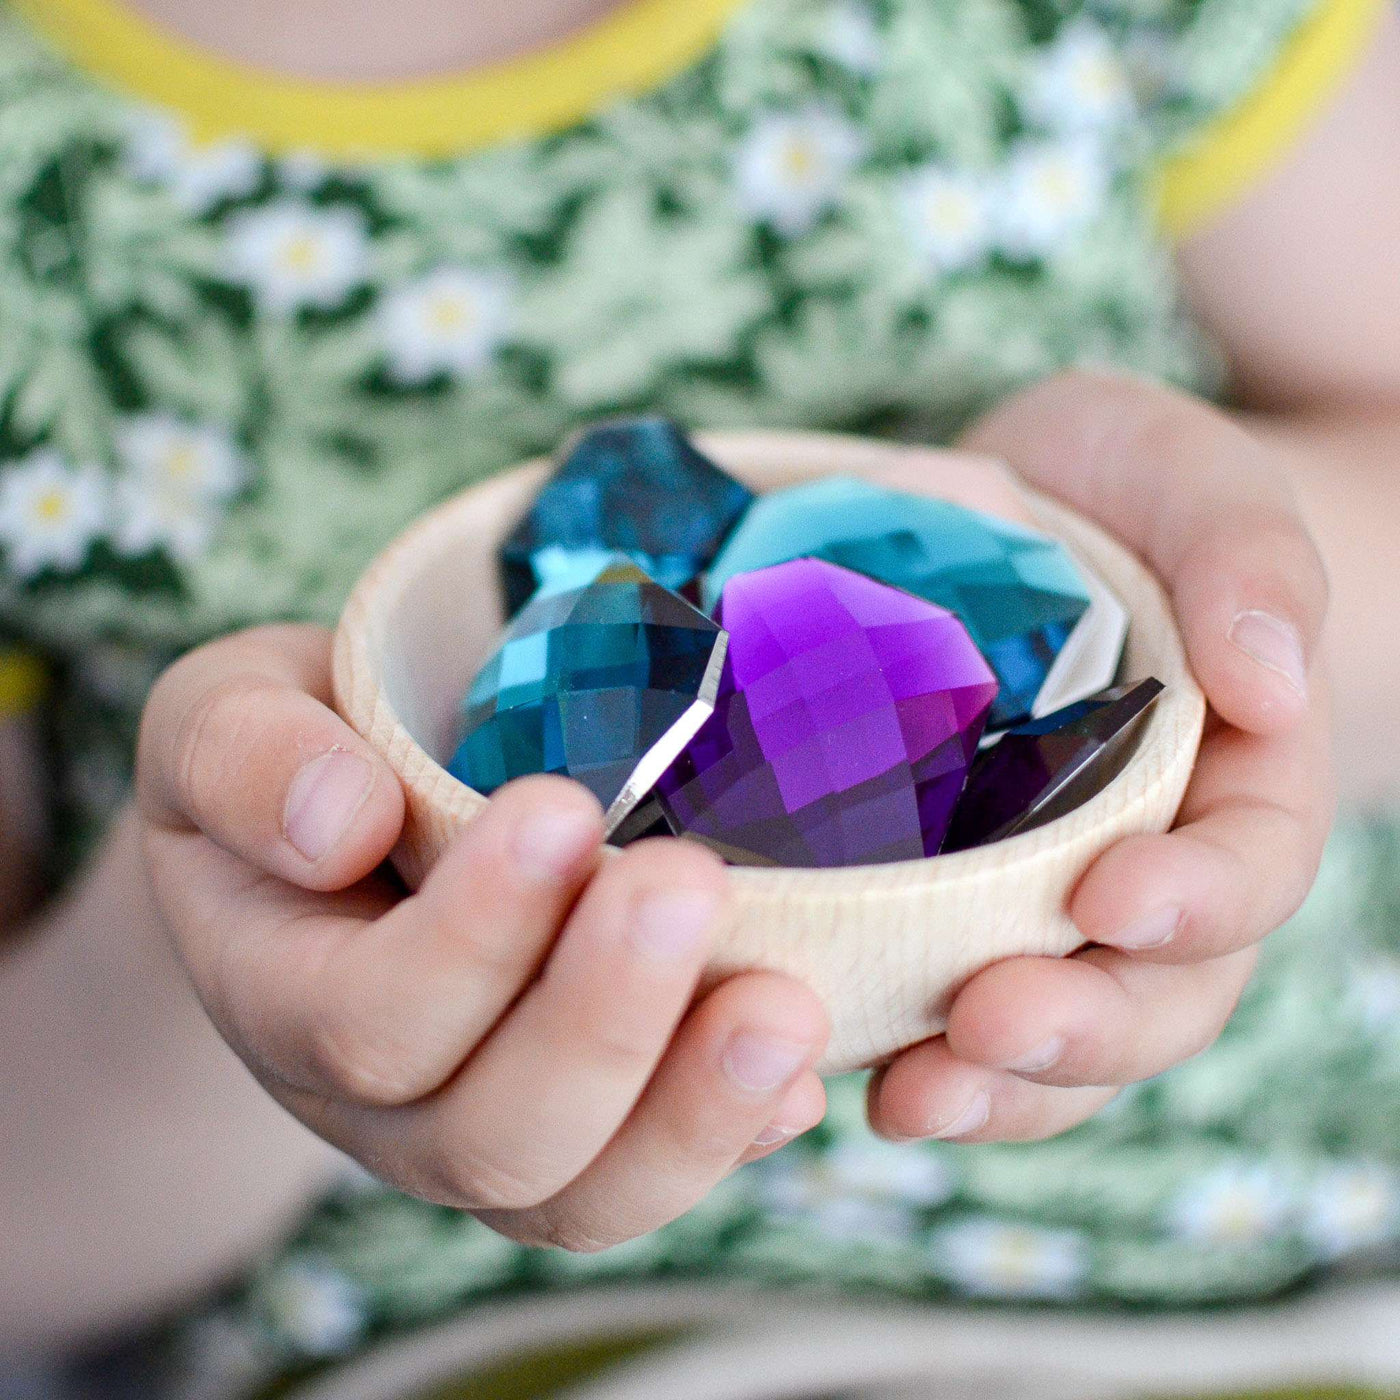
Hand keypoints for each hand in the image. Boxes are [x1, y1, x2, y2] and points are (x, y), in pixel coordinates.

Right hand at [135, 625, 827, 1250]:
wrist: (348, 826)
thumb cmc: (301, 755)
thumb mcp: (228, 717)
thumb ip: (244, 757)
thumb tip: (341, 826)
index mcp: (282, 997)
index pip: (366, 1019)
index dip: (471, 937)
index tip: (560, 808)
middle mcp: (381, 1103)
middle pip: (489, 1135)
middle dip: (600, 1021)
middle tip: (687, 885)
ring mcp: (485, 1127)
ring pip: (582, 1193)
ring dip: (692, 1110)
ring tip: (782, 1008)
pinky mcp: (582, 1125)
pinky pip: (647, 1173)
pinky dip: (731, 1132)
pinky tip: (798, 1074)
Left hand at [868, 371, 1334, 1142]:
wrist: (1023, 509)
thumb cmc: (1125, 493)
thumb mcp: (1192, 481)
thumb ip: (1248, 559)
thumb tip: (1268, 682)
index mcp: (1236, 780)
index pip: (1249, 868)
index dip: (1196, 902)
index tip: (1109, 896)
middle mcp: (1153, 862)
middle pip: (1155, 994)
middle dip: (1081, 1028)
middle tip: (985, 1025)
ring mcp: (1048, 898)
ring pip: (1058, 1036)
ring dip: (993, 1085)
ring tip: (909, 1098)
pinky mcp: (950, 902)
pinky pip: (952, 1007)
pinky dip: (914, 1052)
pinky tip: (851, 1068)